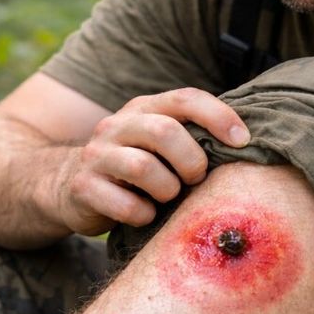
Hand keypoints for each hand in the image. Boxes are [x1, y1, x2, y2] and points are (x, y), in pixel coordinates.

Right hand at [57, 88, 249, 235]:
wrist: (67, 185)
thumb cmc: (134, 166)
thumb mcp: (158, 143)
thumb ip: (191, 136)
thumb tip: (246, 146)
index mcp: (144, 108)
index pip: (185, 98)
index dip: (218, 116)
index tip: (243, 140)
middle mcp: (118, 125)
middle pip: (164, 131)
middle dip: (191, 160)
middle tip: (196, 179)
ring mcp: (97, 155)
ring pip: (142, 168)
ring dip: (167, 190)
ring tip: (167, 197)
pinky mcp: (82, 187)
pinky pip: (124, 205)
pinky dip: (143, 215)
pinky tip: (144, 215)